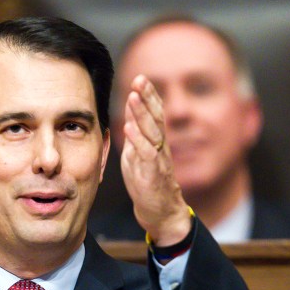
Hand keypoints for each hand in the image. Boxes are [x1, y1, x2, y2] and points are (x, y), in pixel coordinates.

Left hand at [120, 75, 190, 245]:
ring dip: (142, 113)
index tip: (140, 77)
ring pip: (152, 132)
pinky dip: (138, 140)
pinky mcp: (152, 174)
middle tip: (140, 79)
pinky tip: (129, 128)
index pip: (154, 113)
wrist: (160, 211)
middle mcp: (160, 146)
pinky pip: (146, 154)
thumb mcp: (138, 154)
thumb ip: (136, 133)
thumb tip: (130, 111)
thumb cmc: (147, 182)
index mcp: (156, 140)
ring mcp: (158, 159)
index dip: (148, 95)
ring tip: (133, 97)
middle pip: (156, 117)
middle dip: (148, 97)